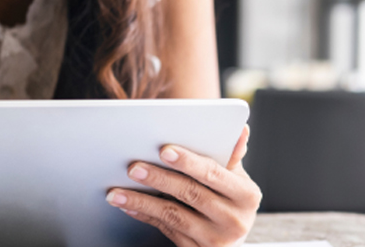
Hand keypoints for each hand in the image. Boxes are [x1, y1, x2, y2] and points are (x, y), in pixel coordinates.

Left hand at [106, 125, 261, 246]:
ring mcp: (215, 240)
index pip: (213, 173)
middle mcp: (234, 221)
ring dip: (142, 201)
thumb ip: (231, 157)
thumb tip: (241, 130)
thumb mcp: (236, 180)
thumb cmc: (230, 202)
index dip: (188, 162)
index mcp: (247, 196)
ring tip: (118, 192)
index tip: (164, 150)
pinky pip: (166, 230)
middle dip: (159, 179)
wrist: (231, 241)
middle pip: (191, 194)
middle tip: (134, 167)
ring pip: (173, 215)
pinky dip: (145, 216)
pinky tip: (129, 206)